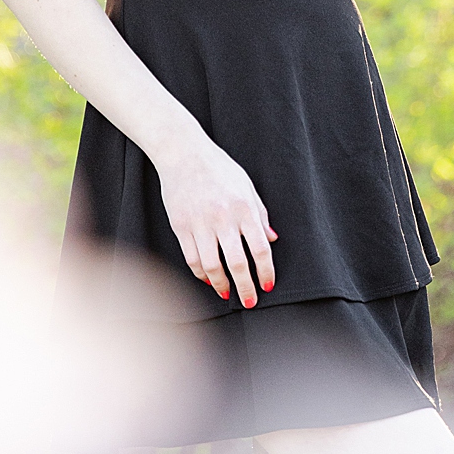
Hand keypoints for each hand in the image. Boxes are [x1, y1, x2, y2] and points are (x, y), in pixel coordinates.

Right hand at [157, 134, 277, 306]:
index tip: (267, 285)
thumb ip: (260, 214)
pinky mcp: (181, 225)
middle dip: (246, 287)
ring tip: (227, 293)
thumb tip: (272, 239)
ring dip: (221, 285)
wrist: (183, 152)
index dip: (265, 271)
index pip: (260, 248)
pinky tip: (208, 278)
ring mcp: (200, 222)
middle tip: (250, 301)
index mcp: (243, 207)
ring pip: (212, 265)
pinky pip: (192, 258)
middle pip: (237, 262)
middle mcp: (223, 217)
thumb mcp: (246, 185)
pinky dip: (201, 273)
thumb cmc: (218, 167)